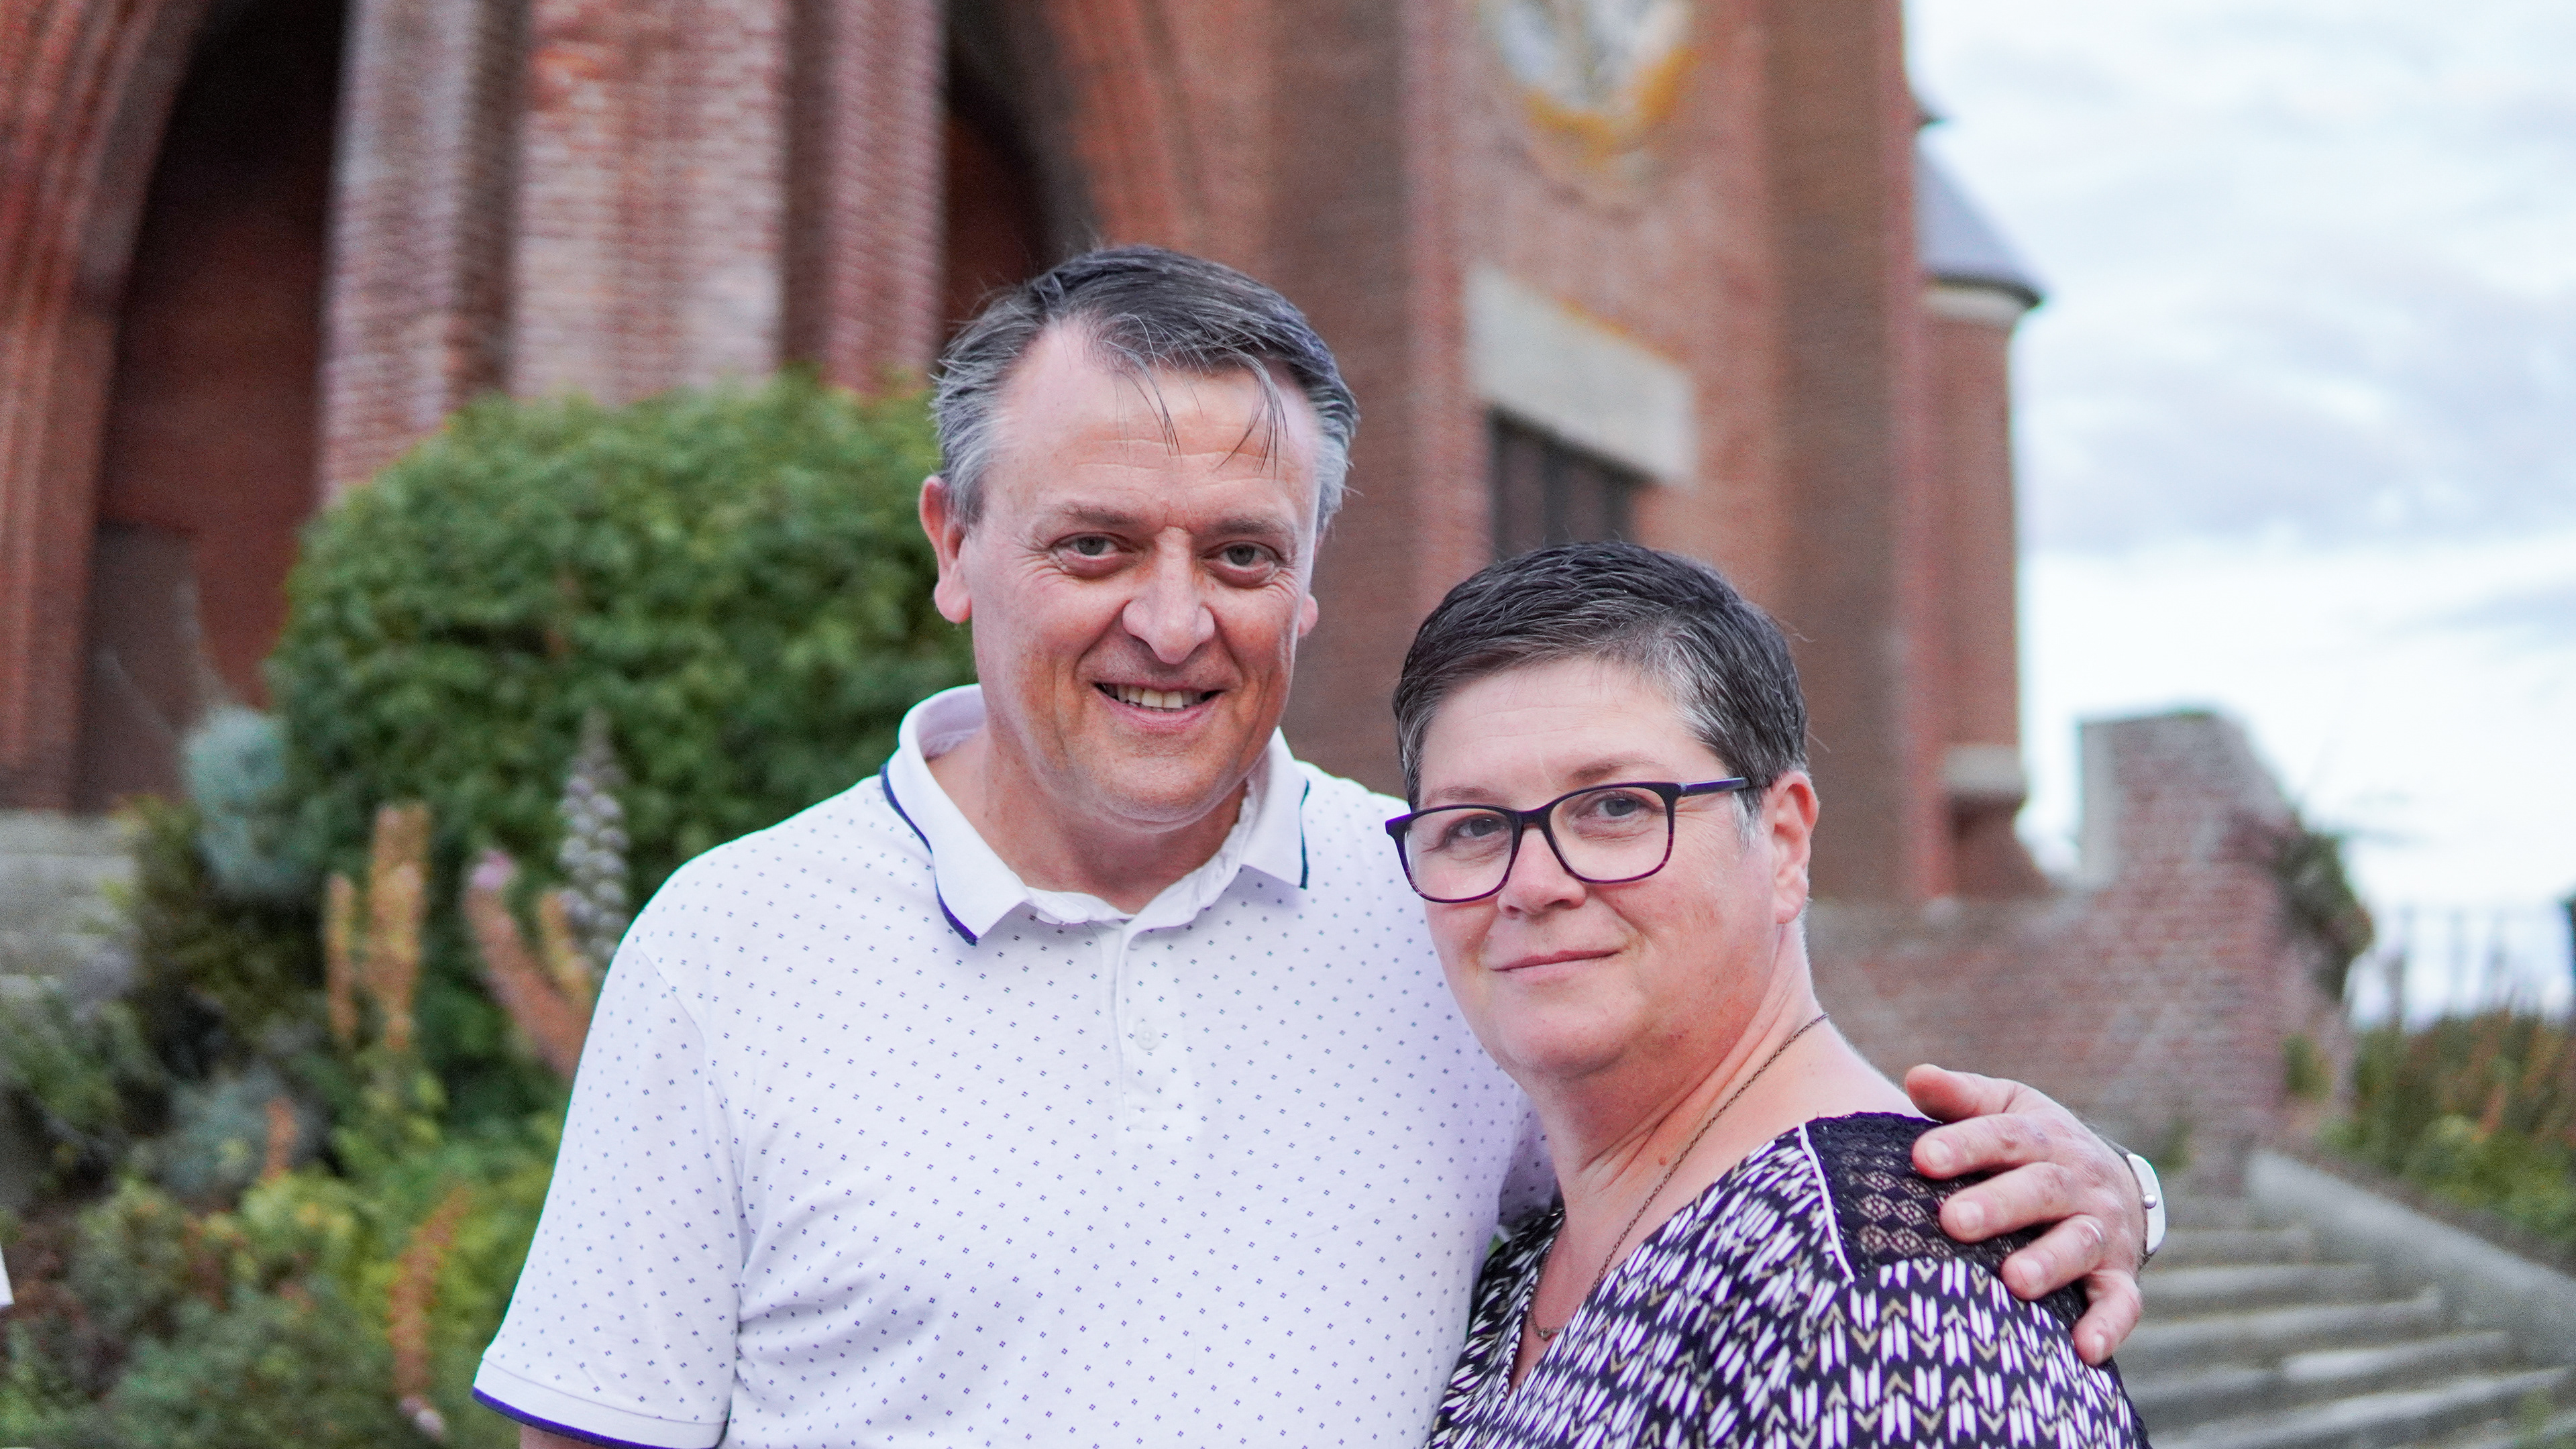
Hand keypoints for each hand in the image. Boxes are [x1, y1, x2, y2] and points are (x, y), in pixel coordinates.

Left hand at [1903, 1063, 2145, 1365]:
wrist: (2113, 1183)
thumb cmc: (2033, 1146)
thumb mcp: (2005, 1109)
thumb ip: (1960, 1098)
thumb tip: (1914, 1075)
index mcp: (2042, 1137)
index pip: (2002, 1136)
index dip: (1964, 1145)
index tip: (1920, 1158)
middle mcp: (2077, 1181)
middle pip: (2041, 1189)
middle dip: (1998, 1205)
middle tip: (1953, 1221)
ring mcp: (2101, 1229)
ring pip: (2079, 1244)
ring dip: (2049, 1263)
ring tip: (2013, 1281)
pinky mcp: (2119, 1275)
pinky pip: (2120, 1303)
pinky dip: (2107, 1326)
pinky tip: (2083, 1350)